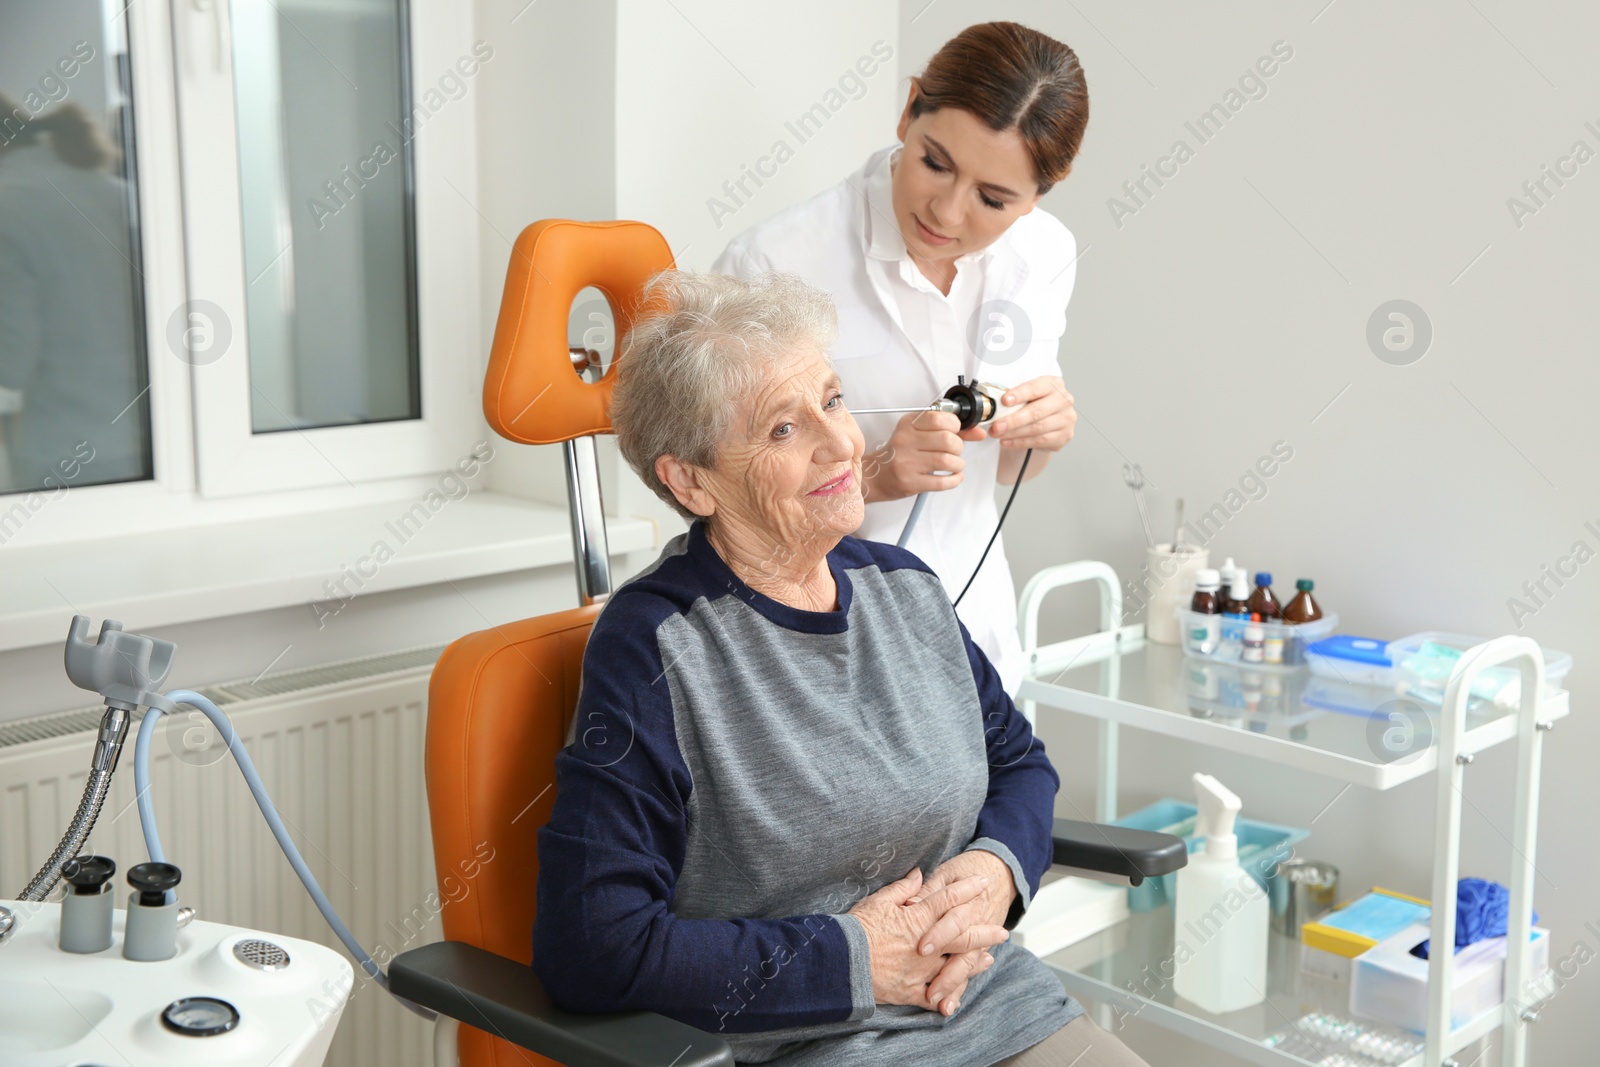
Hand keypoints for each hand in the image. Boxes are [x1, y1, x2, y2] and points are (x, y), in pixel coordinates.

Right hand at [848, 868, 1008, 1013]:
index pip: (949, 900)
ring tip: (989, 958)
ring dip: (974, 962)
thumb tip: (920, 875)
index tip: (983, 883)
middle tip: (1002, 930)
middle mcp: (927, 945)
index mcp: (918, 919)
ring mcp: (922, 970)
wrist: (841, 962)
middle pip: (963, 936)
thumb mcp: (879, 901)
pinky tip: (958, 996)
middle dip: (984, 931)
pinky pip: (935, 996)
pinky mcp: (911, 991)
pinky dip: (948, 997)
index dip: (967, 889)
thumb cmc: (857, 928)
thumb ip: (903, 888)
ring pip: (956, 966)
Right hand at [861, 410, 982, 502]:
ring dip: (958, 464)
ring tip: (954, 465)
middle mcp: (905, 441)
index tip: (954, 431)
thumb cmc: (900, 454)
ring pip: (947, 461)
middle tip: (954, 451)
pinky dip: (955, 480)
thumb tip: (979, 432)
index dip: (954, 425)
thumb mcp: (919, 434)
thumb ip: (950, 431)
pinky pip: (942, 482)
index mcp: (908, 424)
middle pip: (947, 440)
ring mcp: (906, 463)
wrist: (874, 476)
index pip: (939, 417)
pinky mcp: (910, 482)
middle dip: (958, 447)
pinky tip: (953, 477)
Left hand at [911, 851, 1017, 1012]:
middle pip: (962, 950)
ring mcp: (977, 938)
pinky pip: (968, 972)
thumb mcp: (945, 873)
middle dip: (948, 971)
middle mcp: (973, 923)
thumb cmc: (964, 871)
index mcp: (964, 902)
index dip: (938, 934)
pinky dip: (959, 989)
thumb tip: (909, 903)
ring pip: (967, 965)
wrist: (999, 871)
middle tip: (931, 991)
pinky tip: (949, 1005)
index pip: (952, 920)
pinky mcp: (976, 949)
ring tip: (941, 1004)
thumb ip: (927, 890)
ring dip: (954, 985)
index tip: (922, 948)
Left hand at [984, 376, 1074, 451]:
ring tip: (998, 434)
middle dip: (1013, 420)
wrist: (1051, 420)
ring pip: (1037, 428)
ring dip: (1014, 433)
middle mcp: (1064, 400)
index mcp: (1053, 384)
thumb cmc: (1035, 404)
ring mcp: (1066, 418)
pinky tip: (1007, 441)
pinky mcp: (1065, 435)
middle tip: (996, 425)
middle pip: (1036, 412)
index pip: (1035, 388)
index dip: (1019, 394)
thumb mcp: (1028, 394)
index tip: (1004, 400)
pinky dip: (1020, 442)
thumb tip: (993, 401)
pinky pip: (1039, 441)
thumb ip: (1015, 396)